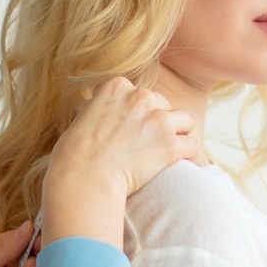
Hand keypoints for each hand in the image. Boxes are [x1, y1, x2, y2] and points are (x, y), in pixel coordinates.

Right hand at [40, 78, 198, 247]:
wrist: (83, 180)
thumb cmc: (74, 156)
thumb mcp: (82, 117)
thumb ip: (102, 108)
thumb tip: (107, 109)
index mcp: (117, 86)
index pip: (139, 94)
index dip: (138, 113)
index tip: (130, 130)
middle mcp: (141, 97)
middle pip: (164, 105)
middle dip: (158, 123)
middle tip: (145, 145)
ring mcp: (158, 120)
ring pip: (185, 120)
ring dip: (177, 135)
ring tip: (165, 152)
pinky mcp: (170, 144)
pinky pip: (192, 146)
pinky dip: (187, 156)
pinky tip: (176, 164)